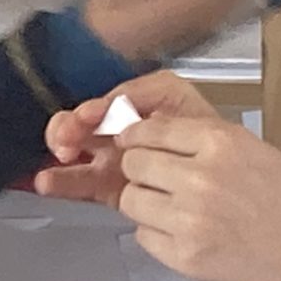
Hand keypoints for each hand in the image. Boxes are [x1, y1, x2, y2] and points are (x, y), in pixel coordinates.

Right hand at [33, 71, 216, 206]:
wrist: (233, 188)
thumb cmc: (213, 138)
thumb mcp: (179, 100)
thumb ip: (145, 93)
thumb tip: (108, 104)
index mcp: (137, 104)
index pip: (102, 102)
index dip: (91, 109)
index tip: (87, 116)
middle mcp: (123, 129)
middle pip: (82, 124)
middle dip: (68, 127)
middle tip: (66, 139)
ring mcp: (116, 159)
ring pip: (77, 152)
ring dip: (61, 151)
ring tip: (55, 159)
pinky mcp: (111, 188)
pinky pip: (83, 181)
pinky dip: (62, 181)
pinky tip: (47, 181)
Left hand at [113, 111, 280, 280]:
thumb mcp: (256, 152)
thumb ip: (206, 140)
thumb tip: (156, 130)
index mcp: (222, 143)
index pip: (153, 130)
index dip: (137, 137)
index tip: (131, 141)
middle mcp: (202, 178)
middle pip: (134, 163)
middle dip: (140, 170)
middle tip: (155, 180)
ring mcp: (190, 218)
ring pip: (131, 200)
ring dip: (144, 204)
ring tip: (174, 211)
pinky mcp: (184, 254)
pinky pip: (143, 236)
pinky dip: (157, 235)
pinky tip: (186, 234)